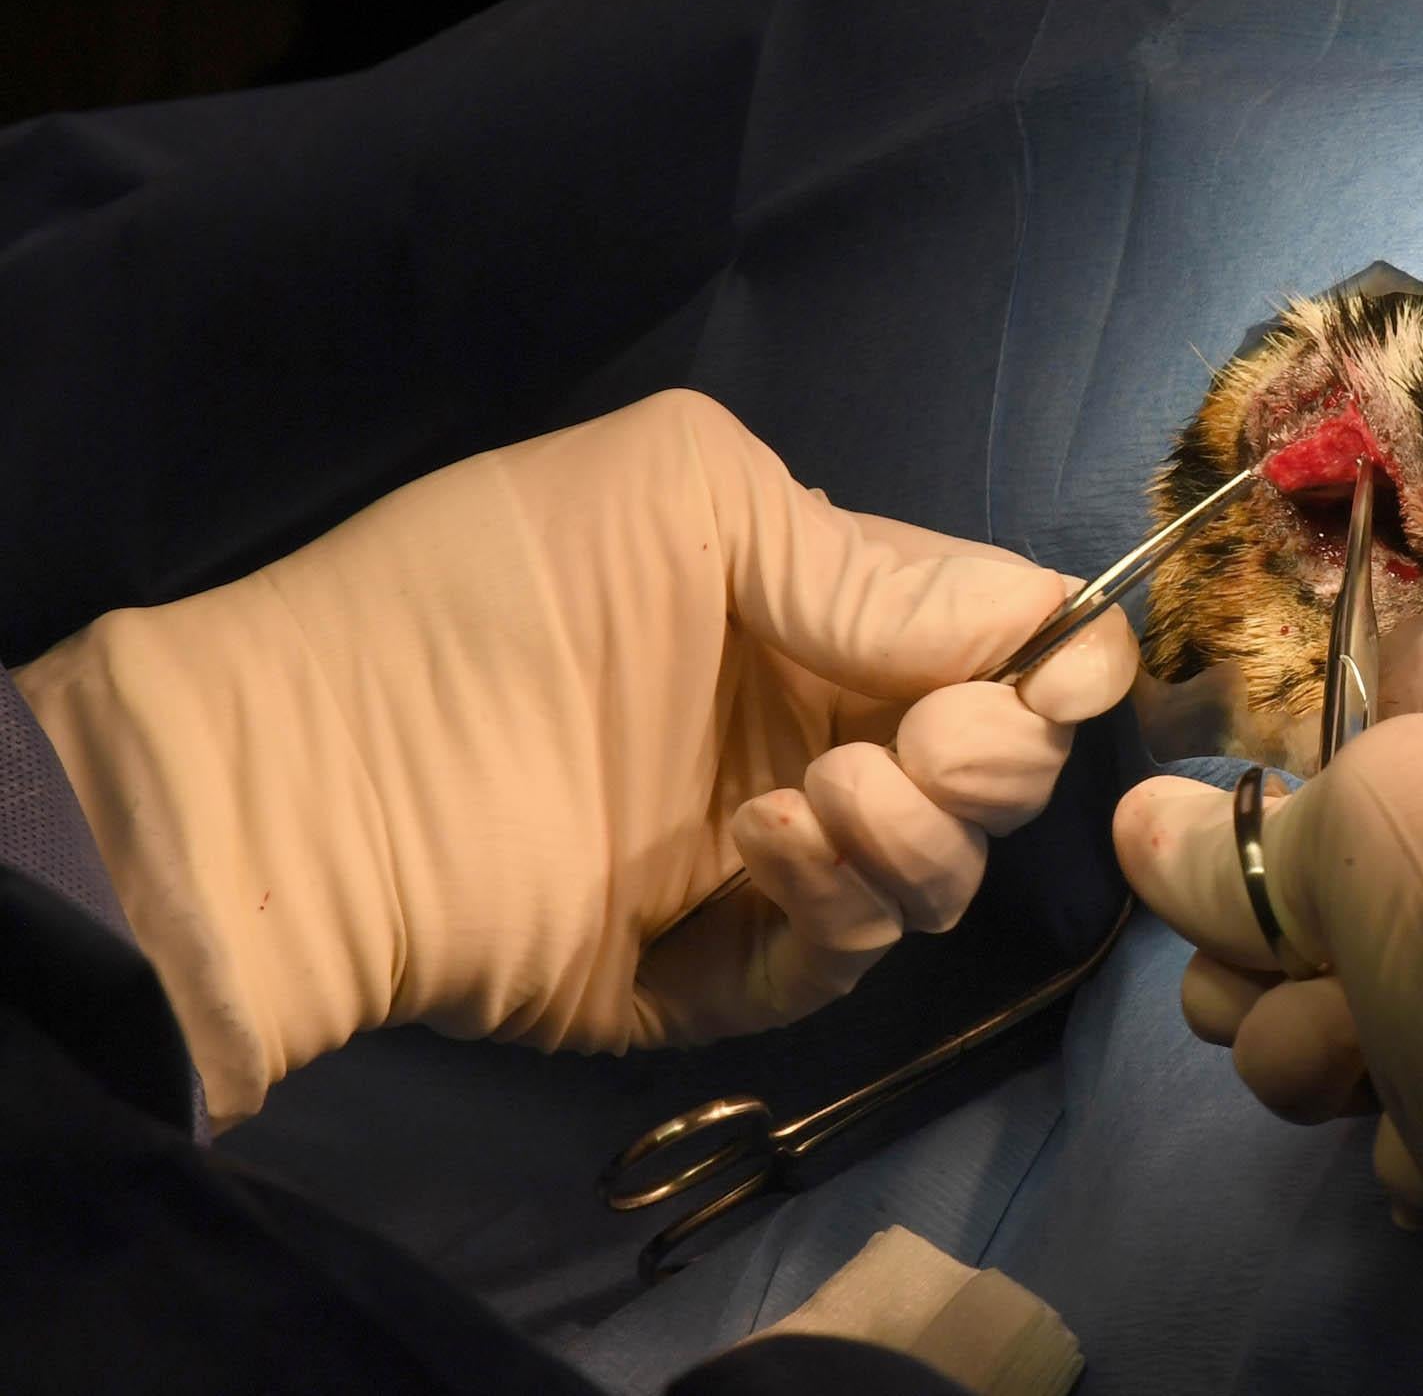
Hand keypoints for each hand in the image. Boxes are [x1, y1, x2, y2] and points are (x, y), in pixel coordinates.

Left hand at [19, 390, 1135, 1126]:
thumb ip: (862, 559)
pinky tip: (762, 847)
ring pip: (942, 876)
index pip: (997, 638)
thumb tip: (1034, 620)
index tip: (1069, 673)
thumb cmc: (488, 586)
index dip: (1060, 657)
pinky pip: (847, 960)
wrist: (310, 762)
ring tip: (815, 795)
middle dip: (995, 755)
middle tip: (921, 742)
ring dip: (919, 835)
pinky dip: (842, 905)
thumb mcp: (681, 495)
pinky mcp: (721, 970)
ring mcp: (771, 859)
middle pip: (998, 768)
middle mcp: (817, 731)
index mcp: (820, 613)